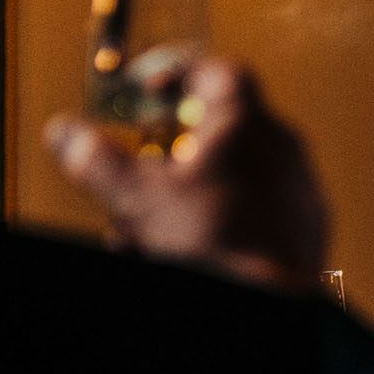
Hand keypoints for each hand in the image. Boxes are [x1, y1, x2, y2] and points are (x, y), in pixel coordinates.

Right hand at [47, 58, 328, 291]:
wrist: (270, 303)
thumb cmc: (219, 247)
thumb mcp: (140, 199)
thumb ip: (98, 159)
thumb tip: (66, 134)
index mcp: (248, 122)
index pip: (214, 70)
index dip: (176, 73)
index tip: (150, 89)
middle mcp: (283, 147)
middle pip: (226, 124)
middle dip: (180, 142)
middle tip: (151, 159)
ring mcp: (300, 188)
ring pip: (242, 171)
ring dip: (199, 185)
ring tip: (165, 215)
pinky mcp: (307, 228)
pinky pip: (262, 207)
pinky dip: (228, 215)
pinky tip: (200, 239)